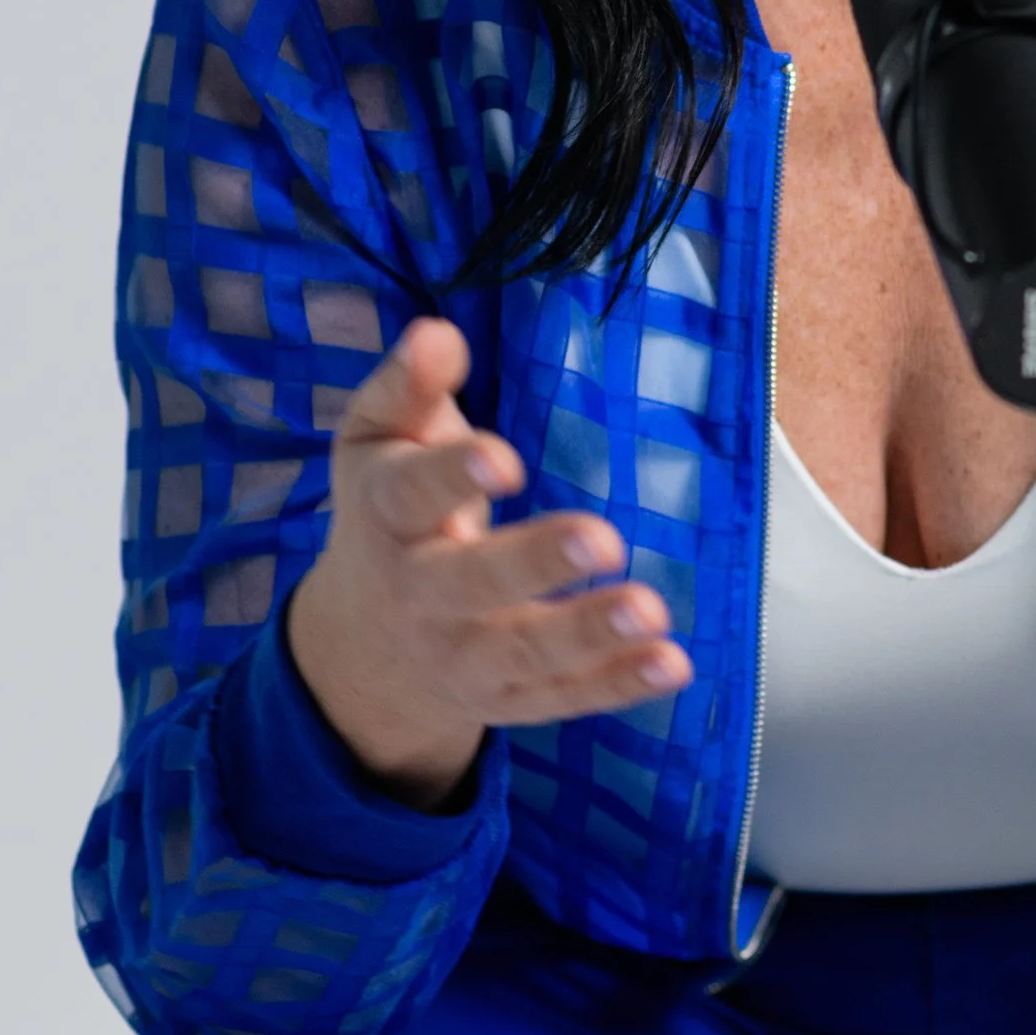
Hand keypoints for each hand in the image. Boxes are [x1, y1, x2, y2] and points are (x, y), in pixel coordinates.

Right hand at [285, 318, 691, 807]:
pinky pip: (563, 698)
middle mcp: (418, 594)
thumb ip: (407, 386)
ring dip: (587, 634)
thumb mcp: (379, 440)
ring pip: (521, 653)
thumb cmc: (391, 508)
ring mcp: (461, 656)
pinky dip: (617, 684)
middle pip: (470, 583)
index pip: (411, 495)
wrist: (363, 639)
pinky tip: (671, 663)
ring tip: (651, 611)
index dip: (452, 476)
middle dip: (534, 563)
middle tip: (602, 540)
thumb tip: (437, 335)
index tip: (504, 456)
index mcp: (386, 516)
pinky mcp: (507, 699)